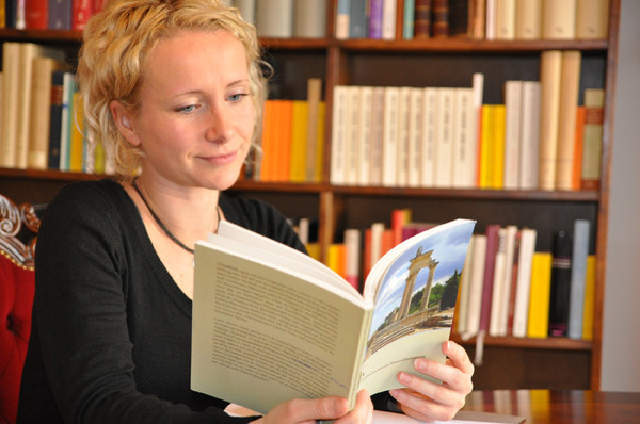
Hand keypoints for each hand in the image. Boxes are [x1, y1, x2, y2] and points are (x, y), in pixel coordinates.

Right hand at [253, 389, 371, 423]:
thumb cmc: (278, 422)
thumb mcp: (293, 410)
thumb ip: (318, 406)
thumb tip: (344, 402)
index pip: (353, 420)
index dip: (361, 403)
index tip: (359, 389)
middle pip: (359, 423)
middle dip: (363, 406)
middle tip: (360, 391)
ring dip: (360, 413)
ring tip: (355, 398)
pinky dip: (353, 418)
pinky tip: (348, 409)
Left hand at [389, 341, 473, 421]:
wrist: (439, 397)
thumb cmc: (437, 375)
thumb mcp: (438, 363)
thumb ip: (432, 355)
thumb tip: (413, 346)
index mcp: (464, 370)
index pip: (463, 359)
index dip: (455, 352)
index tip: (444, 344)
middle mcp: (463, 388)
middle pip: (453, 378)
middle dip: (433, 369)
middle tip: (416, 362)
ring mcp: (454, 403)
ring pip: (437, 395)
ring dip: (417, 385)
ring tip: (401, 377)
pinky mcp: (442, 415)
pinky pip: (425, 410)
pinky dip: (409, 401)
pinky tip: (398, 392)